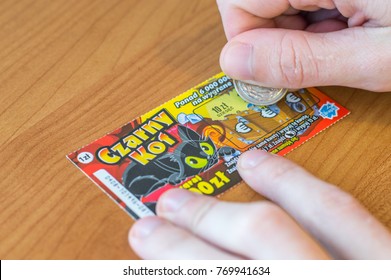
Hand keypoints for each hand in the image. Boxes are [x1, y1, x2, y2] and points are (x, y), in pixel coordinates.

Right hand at [128, 150, 390, 258]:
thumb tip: (185, 268)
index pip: (225, 277)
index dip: (178, 260)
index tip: (143, 245)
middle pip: (261, 245)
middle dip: (195, 230)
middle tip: (156, 218)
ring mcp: (371, 271)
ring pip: (302, 219)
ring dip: (238, 202)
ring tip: (187, 193)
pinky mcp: (388, 260)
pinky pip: (341, 210)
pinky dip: (297, 184)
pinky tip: (265, 169)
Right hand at [217, 0, 390, 90]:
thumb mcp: (378, 57)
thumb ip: (301, 61)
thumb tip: (236, 63)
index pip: (236, 0)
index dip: (248, 40)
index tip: (276, 66)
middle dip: (279, 34)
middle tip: (326, 50)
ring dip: (304, 27)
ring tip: (350, 35)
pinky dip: (322, 16)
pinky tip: (353, 22)